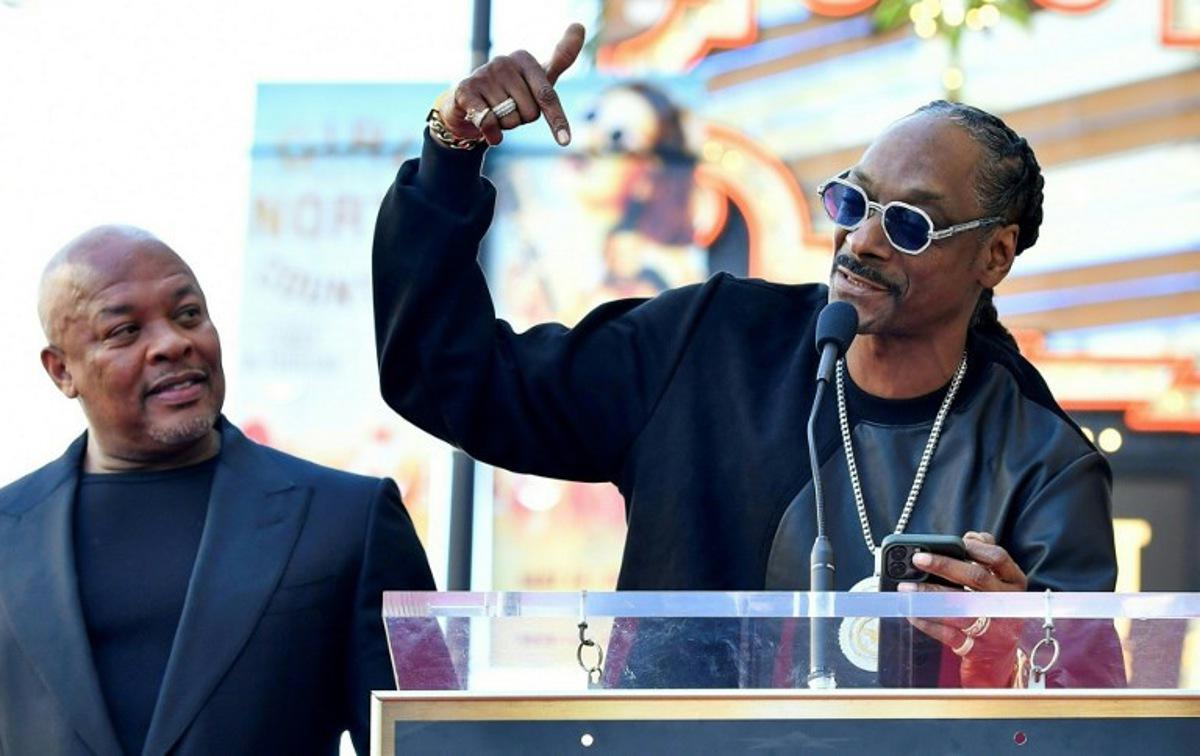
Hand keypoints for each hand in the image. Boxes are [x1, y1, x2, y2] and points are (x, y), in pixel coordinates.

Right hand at [439, 23, 585, 146]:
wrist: (471, 104)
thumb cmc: (511, 91)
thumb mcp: (538, 77)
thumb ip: (561, 58)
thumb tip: (579, 25)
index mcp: (525, 59)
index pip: (547, 95)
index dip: (556, 119)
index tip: (564, 140)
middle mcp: (504, 62)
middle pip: (530, 114)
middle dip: (522, 120)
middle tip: (509, 109)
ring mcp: (483, 74)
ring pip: (509, 120)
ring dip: (505, 125)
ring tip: (495, 111)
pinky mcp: (466, 89)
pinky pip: (489, 122)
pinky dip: (491, 133)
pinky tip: (487, 128)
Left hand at [898, 531, 1026, 686]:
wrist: (1001, 654)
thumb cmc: (995, 606)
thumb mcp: (999, 581)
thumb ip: (986, 556)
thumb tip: (971, 536)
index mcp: (1014, 582)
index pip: (998, 558)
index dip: (976, 547)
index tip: (955, 541)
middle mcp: (1006, 603)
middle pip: (976, 579)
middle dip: (945, 566)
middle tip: (918, 559)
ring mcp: (992, 627)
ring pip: (960, 607)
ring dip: (929, 595)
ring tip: (906, 587)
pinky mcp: (975, 647)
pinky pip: (948, 634)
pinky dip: (927, 622)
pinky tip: (911, 611)